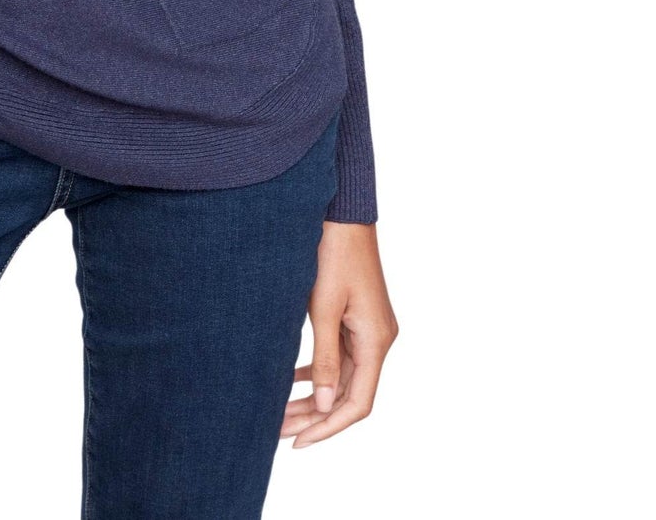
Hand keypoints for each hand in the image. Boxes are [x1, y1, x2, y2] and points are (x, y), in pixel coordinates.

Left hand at [281, 220, 397, 447]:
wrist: (343, 214)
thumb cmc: (333, 253)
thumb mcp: (323, 307)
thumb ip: (324, 358)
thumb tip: (323, 406)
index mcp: (376, 341)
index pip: (357, 404)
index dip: (328, 427)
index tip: (298, 441)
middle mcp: (378, 340)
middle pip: (348, 395)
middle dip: (314, 416)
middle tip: (277, 431)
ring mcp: (369, 330)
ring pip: (342, 378)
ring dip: (314, 397)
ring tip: (280, 413)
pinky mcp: (357, 319)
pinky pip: (340, 358)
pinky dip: (318, 372)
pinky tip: (291, 380)